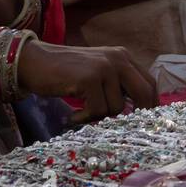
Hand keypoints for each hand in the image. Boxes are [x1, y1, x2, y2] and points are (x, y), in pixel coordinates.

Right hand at [17, 41, 157, 122]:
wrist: (33, 61)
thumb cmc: (65, 73)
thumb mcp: (98, 72)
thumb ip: (117, 84)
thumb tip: (140, 111)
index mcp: (123, 57)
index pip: (150, 83)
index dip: (152, 104)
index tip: (146, 122)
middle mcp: (118, 59)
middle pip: (144, 93)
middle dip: (139, 115)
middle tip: (123, 129)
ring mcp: (104, 67)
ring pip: (117, 108)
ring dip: (98, 117)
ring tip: (81, 114)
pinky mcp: (89, 79)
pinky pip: (97, 111)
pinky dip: (84, 119)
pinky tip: (71, 116)